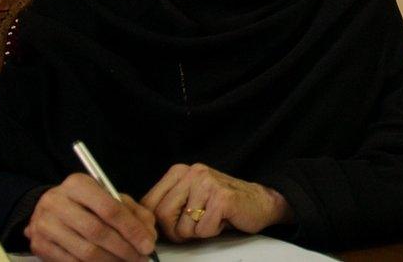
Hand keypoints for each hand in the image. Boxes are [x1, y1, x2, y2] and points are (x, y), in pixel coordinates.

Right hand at [24, 173, 156, 261]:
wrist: (47, 209)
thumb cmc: (85, 203)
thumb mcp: (110, 198)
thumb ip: (133, 212)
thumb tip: (148, 235)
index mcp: (78, 184)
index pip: (110, 209)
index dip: (132, 230)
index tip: (148, 245)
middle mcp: (58, 202)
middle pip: (98, 232)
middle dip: (124, 249)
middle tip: (141, 258)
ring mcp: (46, 225)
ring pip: (85, 252)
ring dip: (112, 261)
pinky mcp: (40, 246)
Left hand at [141, 163, 292, 241]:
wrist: (260, 201)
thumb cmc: (222, 204)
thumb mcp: (189, 197)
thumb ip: (167, 203)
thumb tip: (142, 224)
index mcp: (179, 171)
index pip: (148, 202)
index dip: (156, 223)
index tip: (169, 228)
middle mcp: (192, 172)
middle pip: (162, 215)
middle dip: (176, 231)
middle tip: (194, 228)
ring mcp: (207, 183)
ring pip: (183, 226)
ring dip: (197, 232)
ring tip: (211, 219)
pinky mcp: (222, 197)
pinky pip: (203, 229)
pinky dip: (213, 232)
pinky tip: (222, 220)